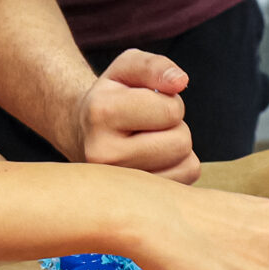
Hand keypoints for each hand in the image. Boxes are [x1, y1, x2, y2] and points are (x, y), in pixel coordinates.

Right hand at [67, 49, 199, 182]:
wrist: (82, 132)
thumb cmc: (112, 96)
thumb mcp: (127, 68)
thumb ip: (155, 67)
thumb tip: (180, 82)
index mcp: (100, 112)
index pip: (171, 111)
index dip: (169, 101)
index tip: (147, 103)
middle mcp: (102, 153)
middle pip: (180, 140)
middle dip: (174, 126)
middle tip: (148, 124)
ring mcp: (116, 183)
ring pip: (185, 163)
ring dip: (175, 148)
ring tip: (148, 141)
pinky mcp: (132, 202)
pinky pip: (185, 182)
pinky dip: (177, 167)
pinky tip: (153, 160)